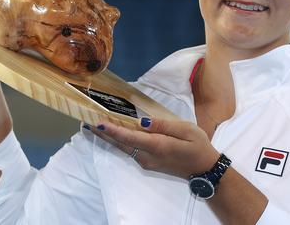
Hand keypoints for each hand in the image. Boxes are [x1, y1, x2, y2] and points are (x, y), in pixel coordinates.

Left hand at [89, 117, 219, 178]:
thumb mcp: (186, 130)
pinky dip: (117, 140)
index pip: (130, 137)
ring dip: (108, 136)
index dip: (113, 130)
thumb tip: (143, 122)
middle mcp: (148, 156)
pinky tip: (110, 133)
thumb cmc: (197, 145)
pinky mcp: (147, 162)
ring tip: (92, 125)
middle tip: (86, 121)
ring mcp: (146, 161)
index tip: (98, 122)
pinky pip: (129, 149)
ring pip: (123, 147)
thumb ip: (164, 125)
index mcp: (158, 146)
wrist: (203, 169)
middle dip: (103, 132)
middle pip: (121, 143)